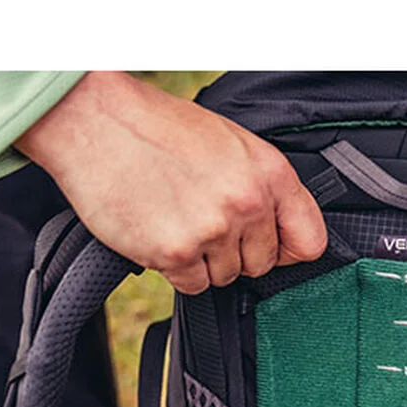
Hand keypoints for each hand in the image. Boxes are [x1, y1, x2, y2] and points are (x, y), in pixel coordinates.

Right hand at [17, 72, 327, 292]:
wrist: (96, 120)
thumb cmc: (160, 129)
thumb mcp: (231, 143)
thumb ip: (263, 187)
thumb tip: (282, 234)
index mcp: (269, 172)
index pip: (310, 241)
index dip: (289, 250)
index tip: (273, 249)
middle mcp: (247, 203)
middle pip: (262, 264)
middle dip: (236, 252)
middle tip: (201, 221)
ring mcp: (212, 229)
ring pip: (226, 277)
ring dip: (203, 261)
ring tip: (176, 219)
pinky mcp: (174, 252)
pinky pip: (192, 285)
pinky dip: (176, 269)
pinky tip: (159, 232)